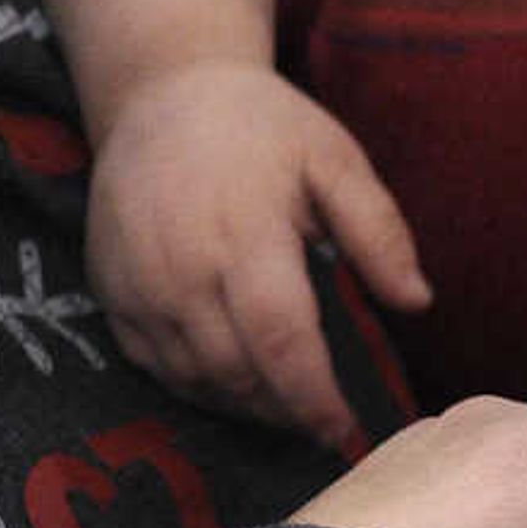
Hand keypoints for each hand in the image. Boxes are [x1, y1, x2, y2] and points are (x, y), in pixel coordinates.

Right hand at [88, 60, 429, 452]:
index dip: (314, 398)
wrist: (161, 96)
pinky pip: (152, 364)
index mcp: (247, 237)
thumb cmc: (263, 126)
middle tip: (323, 423)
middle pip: (237, 372)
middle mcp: (183, 271)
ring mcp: (138, 286)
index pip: (283, 341)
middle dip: (284, 410)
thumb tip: (418, 302)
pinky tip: (233, 381)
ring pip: (193, 378)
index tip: (345, 431)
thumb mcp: (335, 159)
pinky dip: (195, 385)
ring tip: (286, 407)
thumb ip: (378, 232)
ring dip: (243, 404)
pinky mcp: (108, 292)